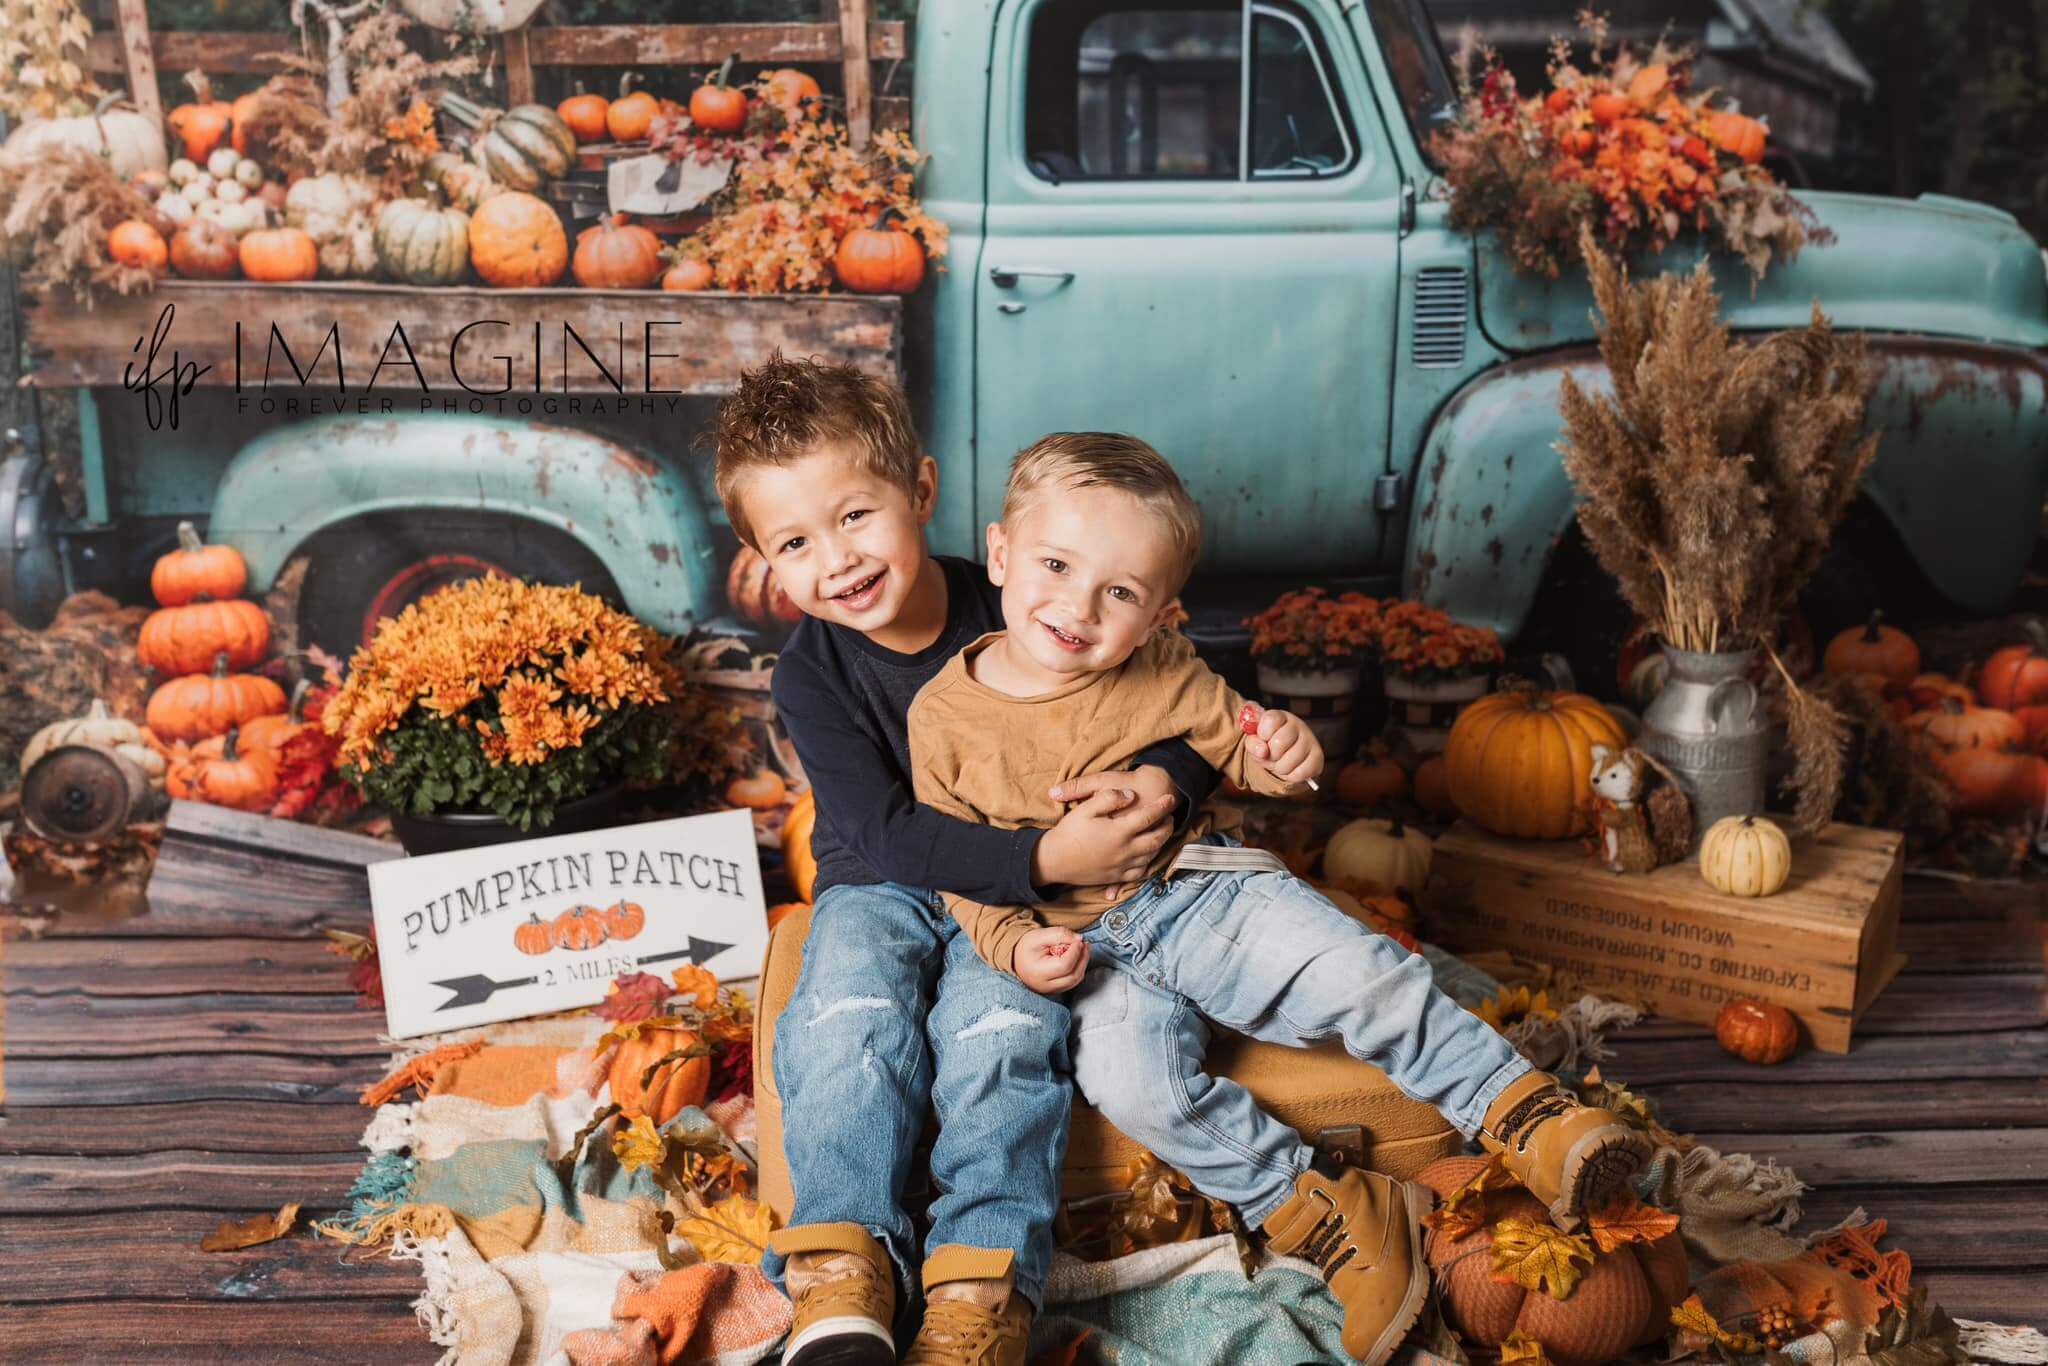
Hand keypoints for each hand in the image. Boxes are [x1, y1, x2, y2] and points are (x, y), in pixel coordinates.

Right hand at [1015, 926, 1088, 993]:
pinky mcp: (1055, 990)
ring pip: (1075, 980)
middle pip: (1073, 976)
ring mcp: (1051, 990)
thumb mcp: (1039, 935)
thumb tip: (1078, 939)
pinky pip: (1072, 982)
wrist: (1016, 958)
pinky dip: (1078, 969)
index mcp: (1038, 972)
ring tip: (1081, 949)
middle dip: (1083, 958)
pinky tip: (1076, 957)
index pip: (1065, 965)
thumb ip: (1060, 934)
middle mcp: (1045, 986)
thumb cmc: (1026, 947)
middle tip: (1084, 944)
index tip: (1078, 940)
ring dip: (1082, 964)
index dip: (1076, 952)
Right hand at [1033, 768, 1177, 890]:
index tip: (1170, 798)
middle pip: (1157, 839)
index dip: (1162, 806)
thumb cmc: (1068, 832)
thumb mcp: (1085, 808)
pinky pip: (1140, 872)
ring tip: (1160, 833)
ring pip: (1151, 856)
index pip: (1150, 816)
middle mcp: (1125, 851)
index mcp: (1119, 832)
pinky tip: (1147, 856)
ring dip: (1161, 843)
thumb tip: (1130, 795)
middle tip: (1169, 817)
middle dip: (1167, 827)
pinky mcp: (1115, 877)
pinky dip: (1149, 863)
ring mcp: (1121, 866)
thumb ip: (1109, 798)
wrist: (1053, 861)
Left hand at [1249, 708, 1324, 785]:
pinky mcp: (1318, 757)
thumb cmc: (1269, 746)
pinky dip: (1291, 776)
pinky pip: (1301, 772)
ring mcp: (1311, 740)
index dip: (1262, 733)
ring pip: (1289, 761)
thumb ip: (1253, 743)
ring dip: (1280, 768)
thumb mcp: (1255, 743)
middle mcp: (1298, 725)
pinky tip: (1291, 769)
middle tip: (1272, 754)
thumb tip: (1262, 751)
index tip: (1263, 738)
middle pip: (1279, 742)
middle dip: (1270, 754)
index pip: (1271, 720)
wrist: (1285, 758)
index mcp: (1281, 717)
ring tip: (1280, 763)